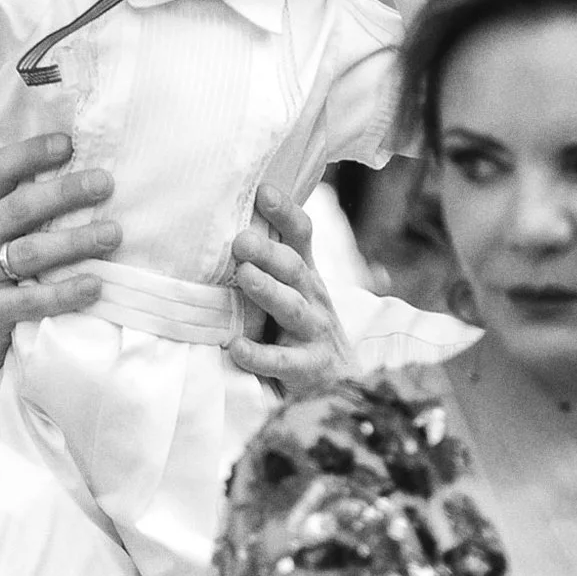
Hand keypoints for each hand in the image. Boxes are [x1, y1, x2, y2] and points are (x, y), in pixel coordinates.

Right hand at [0, 132, 118, 417]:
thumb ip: (11, 215)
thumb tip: (74, 178)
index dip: (32, 152)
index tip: (69, 143)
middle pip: (20, 207)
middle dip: (66, 192)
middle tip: (105, 183)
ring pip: (30, 252)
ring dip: (76, 241)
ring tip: (112, 234)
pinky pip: (31, 300)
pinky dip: (66, 291)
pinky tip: (96, 285)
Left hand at [226, 185, 352, 395]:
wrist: (342, 384)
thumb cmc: (304, 329)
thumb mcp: (297, 290)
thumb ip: (273, 261)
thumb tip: (234, 222)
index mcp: (308, 276)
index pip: (301, 236)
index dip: (285, 212)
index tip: (263, 191)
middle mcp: (314, 298)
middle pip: (294, 269)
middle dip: (269, 253)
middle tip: (241, 240)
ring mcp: (314, 333)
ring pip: (292, 308)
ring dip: (269, 292)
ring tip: (245, 277)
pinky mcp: (309, 368)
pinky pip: (282, 362)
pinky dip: (259, 354)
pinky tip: (237, 347)